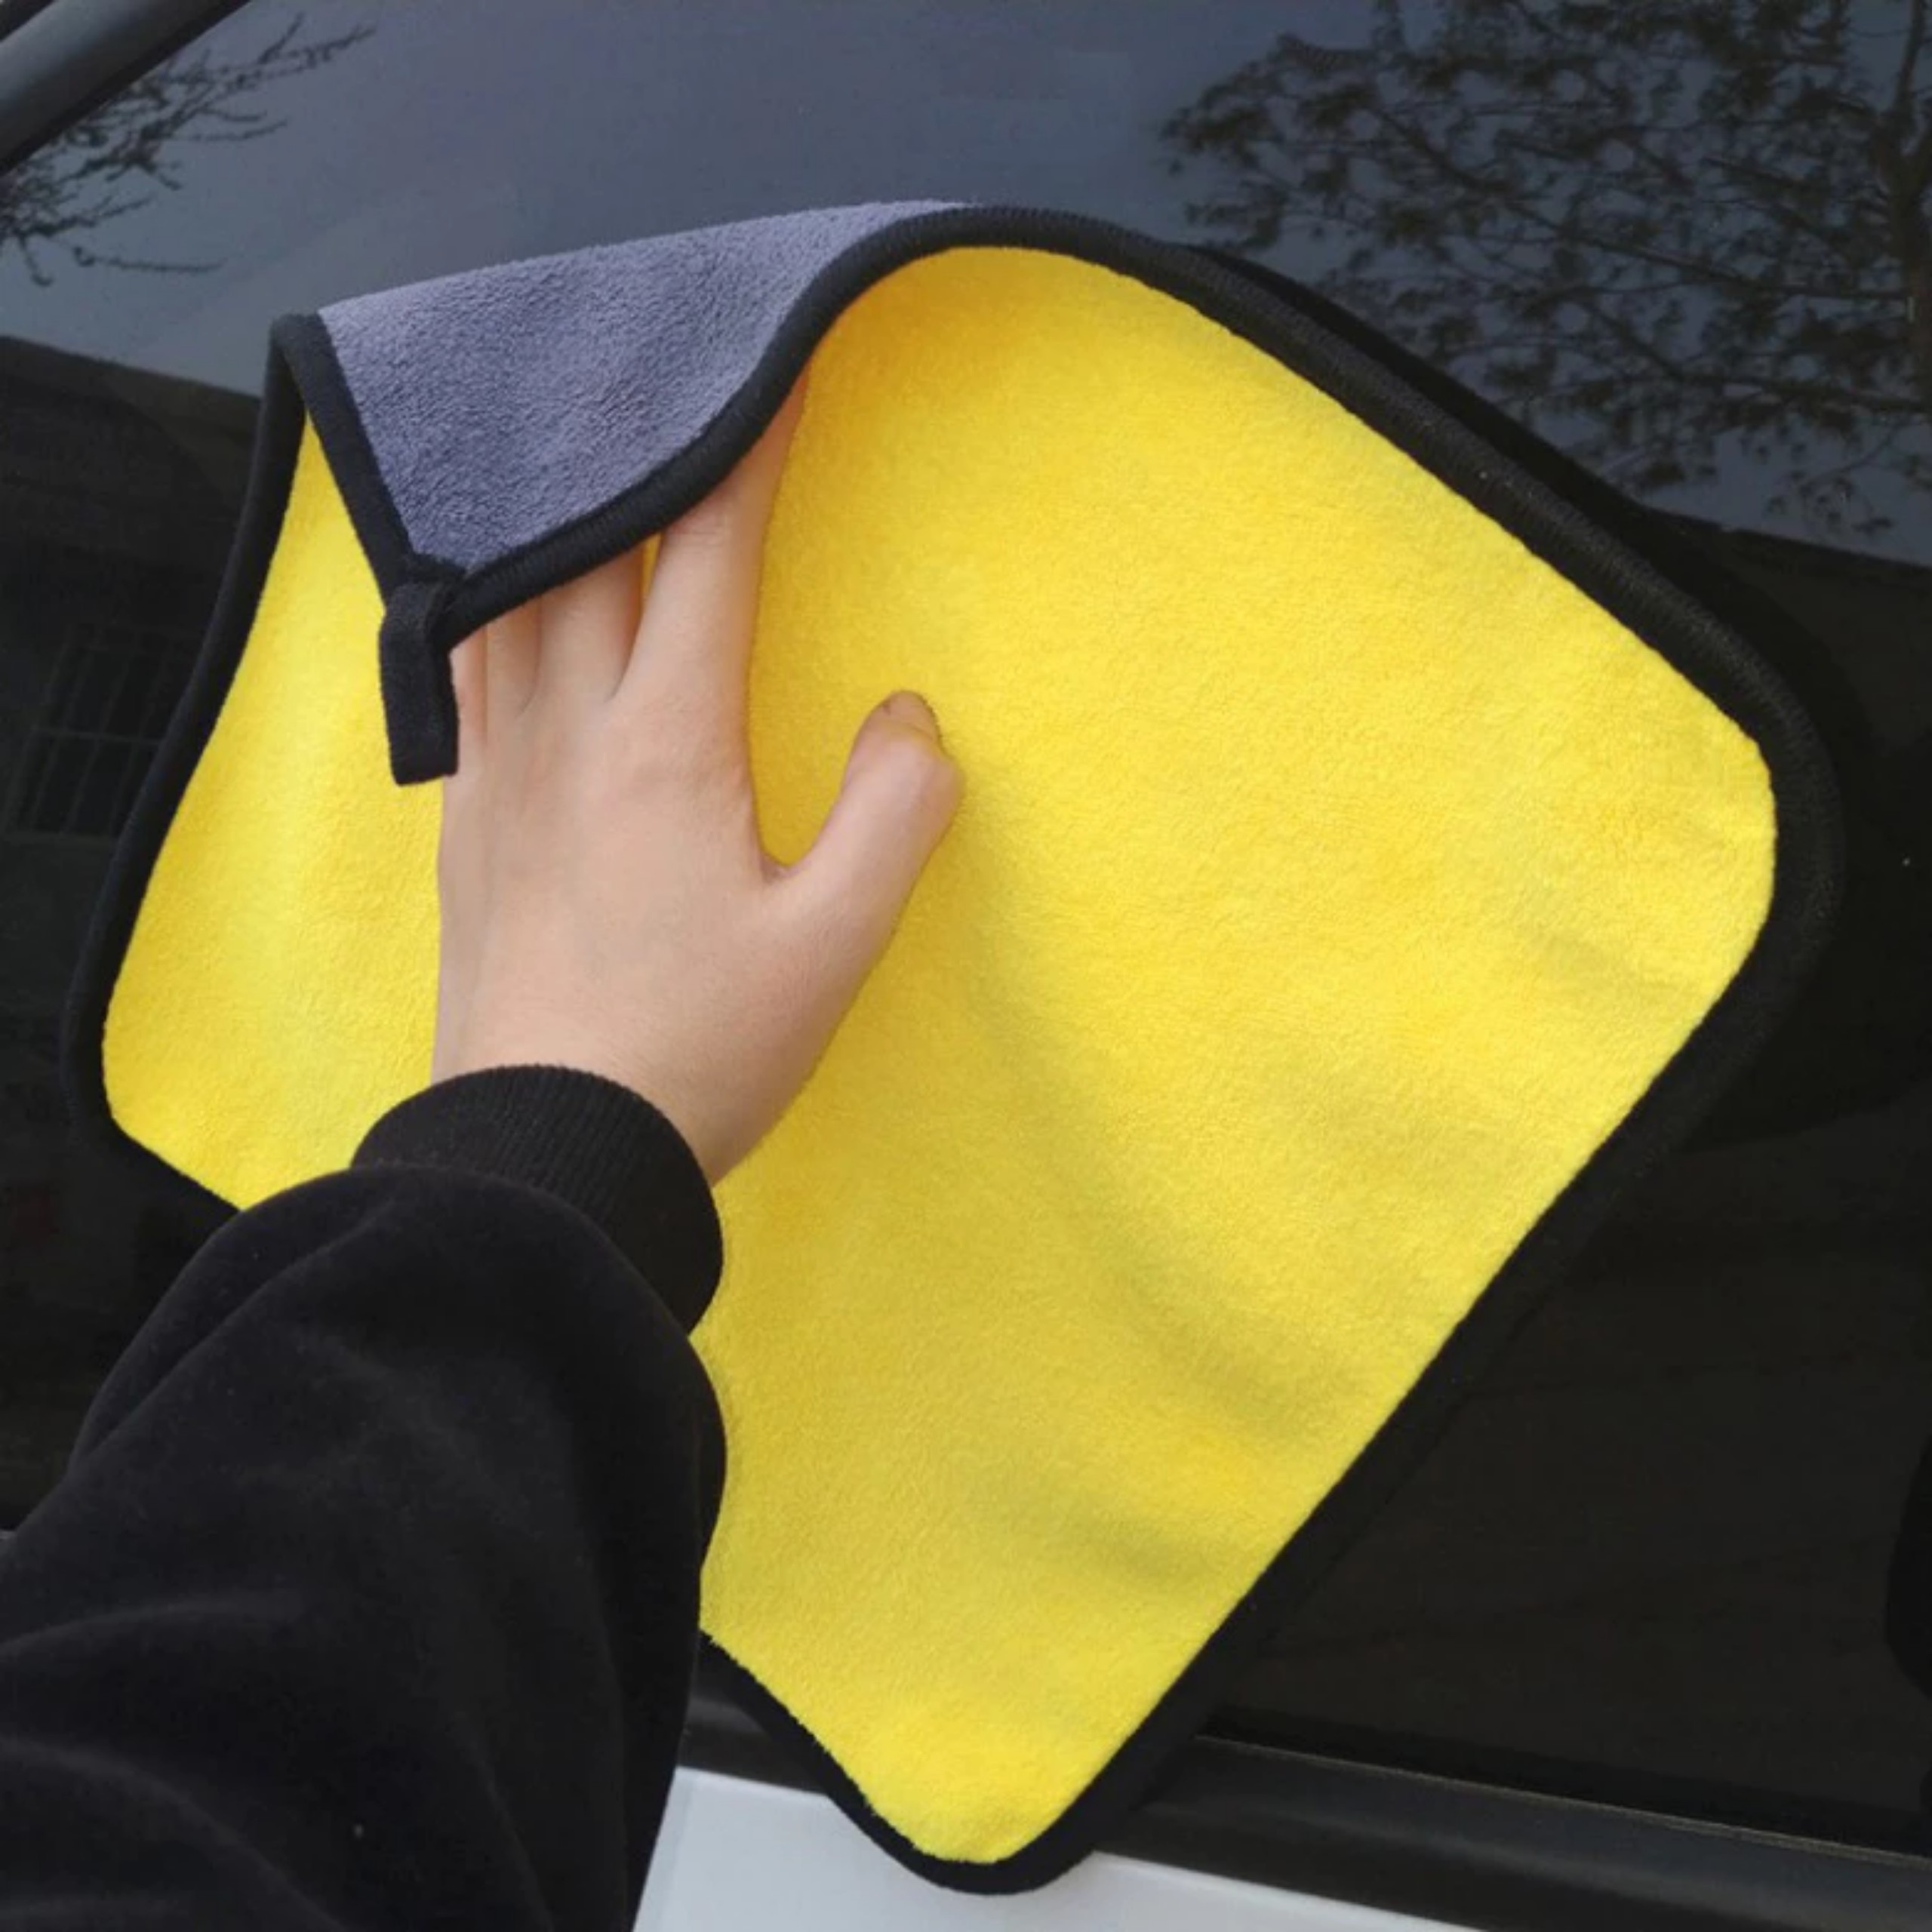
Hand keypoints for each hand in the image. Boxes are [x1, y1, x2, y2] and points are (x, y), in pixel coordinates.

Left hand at [429, 372, 963, 1184]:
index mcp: (666, 745)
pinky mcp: (465, 824)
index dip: (748, 458)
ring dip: (546, 515)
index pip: (709, 560)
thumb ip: (893, 818)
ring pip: (507, 595)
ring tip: (569, 459)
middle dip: (631, 455)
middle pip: (589, 548)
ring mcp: (500, 774)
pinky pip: (461, 669)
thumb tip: (908, 720)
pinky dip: (483, 598)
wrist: (543, 1158)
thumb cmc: (699, 1053)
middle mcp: (567, 731)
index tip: (776, 376)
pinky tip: (491, 594)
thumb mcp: (832, 948)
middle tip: (660, 383)